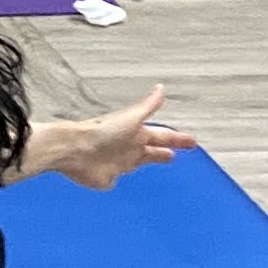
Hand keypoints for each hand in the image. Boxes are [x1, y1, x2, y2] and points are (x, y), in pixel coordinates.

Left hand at [51, 87, 195, 191]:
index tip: (192, 141)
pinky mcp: (108, 177)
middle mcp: (129, 148)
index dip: (178, 139)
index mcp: (136, 135)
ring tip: (165, 159)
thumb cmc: (101, 132)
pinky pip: (117, 179)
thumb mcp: (130, 118)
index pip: (163, 137)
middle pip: (154, 150)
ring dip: (152, 160)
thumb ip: (148, 106)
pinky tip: (123, 177)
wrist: (75, 150)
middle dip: (168, 149)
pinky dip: (121, 178)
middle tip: (180, 151)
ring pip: (140, 162)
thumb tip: (161, 88)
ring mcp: (118, 163)